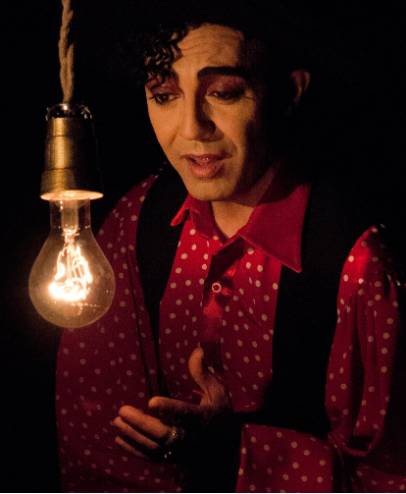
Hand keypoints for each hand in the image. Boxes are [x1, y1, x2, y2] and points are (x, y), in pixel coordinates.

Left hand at [112, 346, 229, 459]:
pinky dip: (134, 449)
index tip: (152, 402)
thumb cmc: (219, 415)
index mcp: (203, 418)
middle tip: (122, 411)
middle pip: (164, 433)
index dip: (169, 409)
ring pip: (154, 447)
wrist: (225, 452)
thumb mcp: (217, 393)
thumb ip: (203, 374)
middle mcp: (191, 438)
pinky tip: (119, 438)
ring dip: (133, 435)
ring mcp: (181, 452)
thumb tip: (197, 350)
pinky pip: (151, 457)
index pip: (185, 414)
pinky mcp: (172, 460)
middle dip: (142, 423)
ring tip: (116, 421)